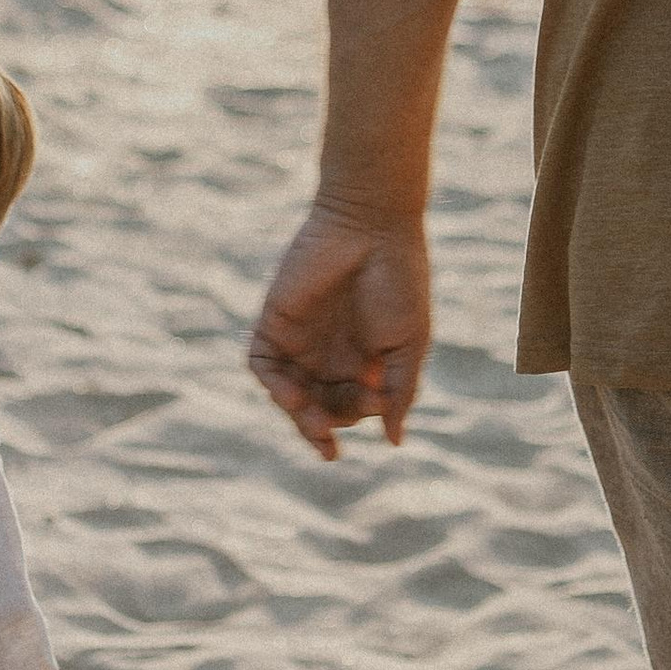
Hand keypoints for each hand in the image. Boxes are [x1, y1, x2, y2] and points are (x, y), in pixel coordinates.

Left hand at [248, 203, 430, 458]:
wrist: (373, 226)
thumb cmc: (399, 281)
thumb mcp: (408, 343)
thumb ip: (400, 392)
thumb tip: (394, 443)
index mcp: (363, 361)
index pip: (351, 408)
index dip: (359, 416)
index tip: (376, 401)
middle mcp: (328, 354)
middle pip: (317, 408)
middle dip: (322, 428)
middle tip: (328, 438)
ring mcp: (300, 339)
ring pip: (288, 394)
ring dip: (297, 416)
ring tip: (312, 423)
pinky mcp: (275, 321)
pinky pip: (262, 365)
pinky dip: (273, 385)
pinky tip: (291, 395)